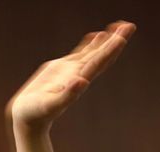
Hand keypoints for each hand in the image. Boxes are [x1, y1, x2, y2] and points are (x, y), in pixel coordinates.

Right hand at [7, 21, 135, 130]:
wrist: (29, 118)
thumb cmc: (36, 113)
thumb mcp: (50, 105)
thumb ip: (67, 95)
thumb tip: (82, 81)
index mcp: (79, 81)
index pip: (98, 62)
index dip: (110, 50)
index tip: (122, 37)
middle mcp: (80, 75)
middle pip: (102, 55)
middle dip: (116, 40)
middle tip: (130, 26)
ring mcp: (73, 71)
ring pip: (94, 52)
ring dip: (108, 40)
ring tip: (121, 26)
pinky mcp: (63, 69)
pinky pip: (81, 53)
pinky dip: (91, 44)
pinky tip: (98, 35)